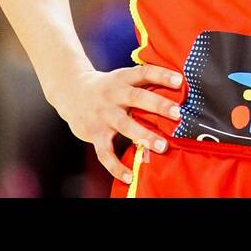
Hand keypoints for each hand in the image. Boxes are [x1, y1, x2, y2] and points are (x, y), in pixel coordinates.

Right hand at [49, 65, 182, 182]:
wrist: (71, 91)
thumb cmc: (107, 87)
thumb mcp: (122, 78)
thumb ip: (143, 83)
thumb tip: (179, 88)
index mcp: (123, 78)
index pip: (144, 73)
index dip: (161, 75)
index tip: (179, 80)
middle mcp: (113, 95)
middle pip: (137, 98)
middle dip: (157, 105)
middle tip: (177, 113)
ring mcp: (103, 115)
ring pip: (124, 125)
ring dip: (143, 135)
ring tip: (162, 146)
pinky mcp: (94, 133)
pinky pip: (105, 152)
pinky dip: (116, 166)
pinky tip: (129, 177)